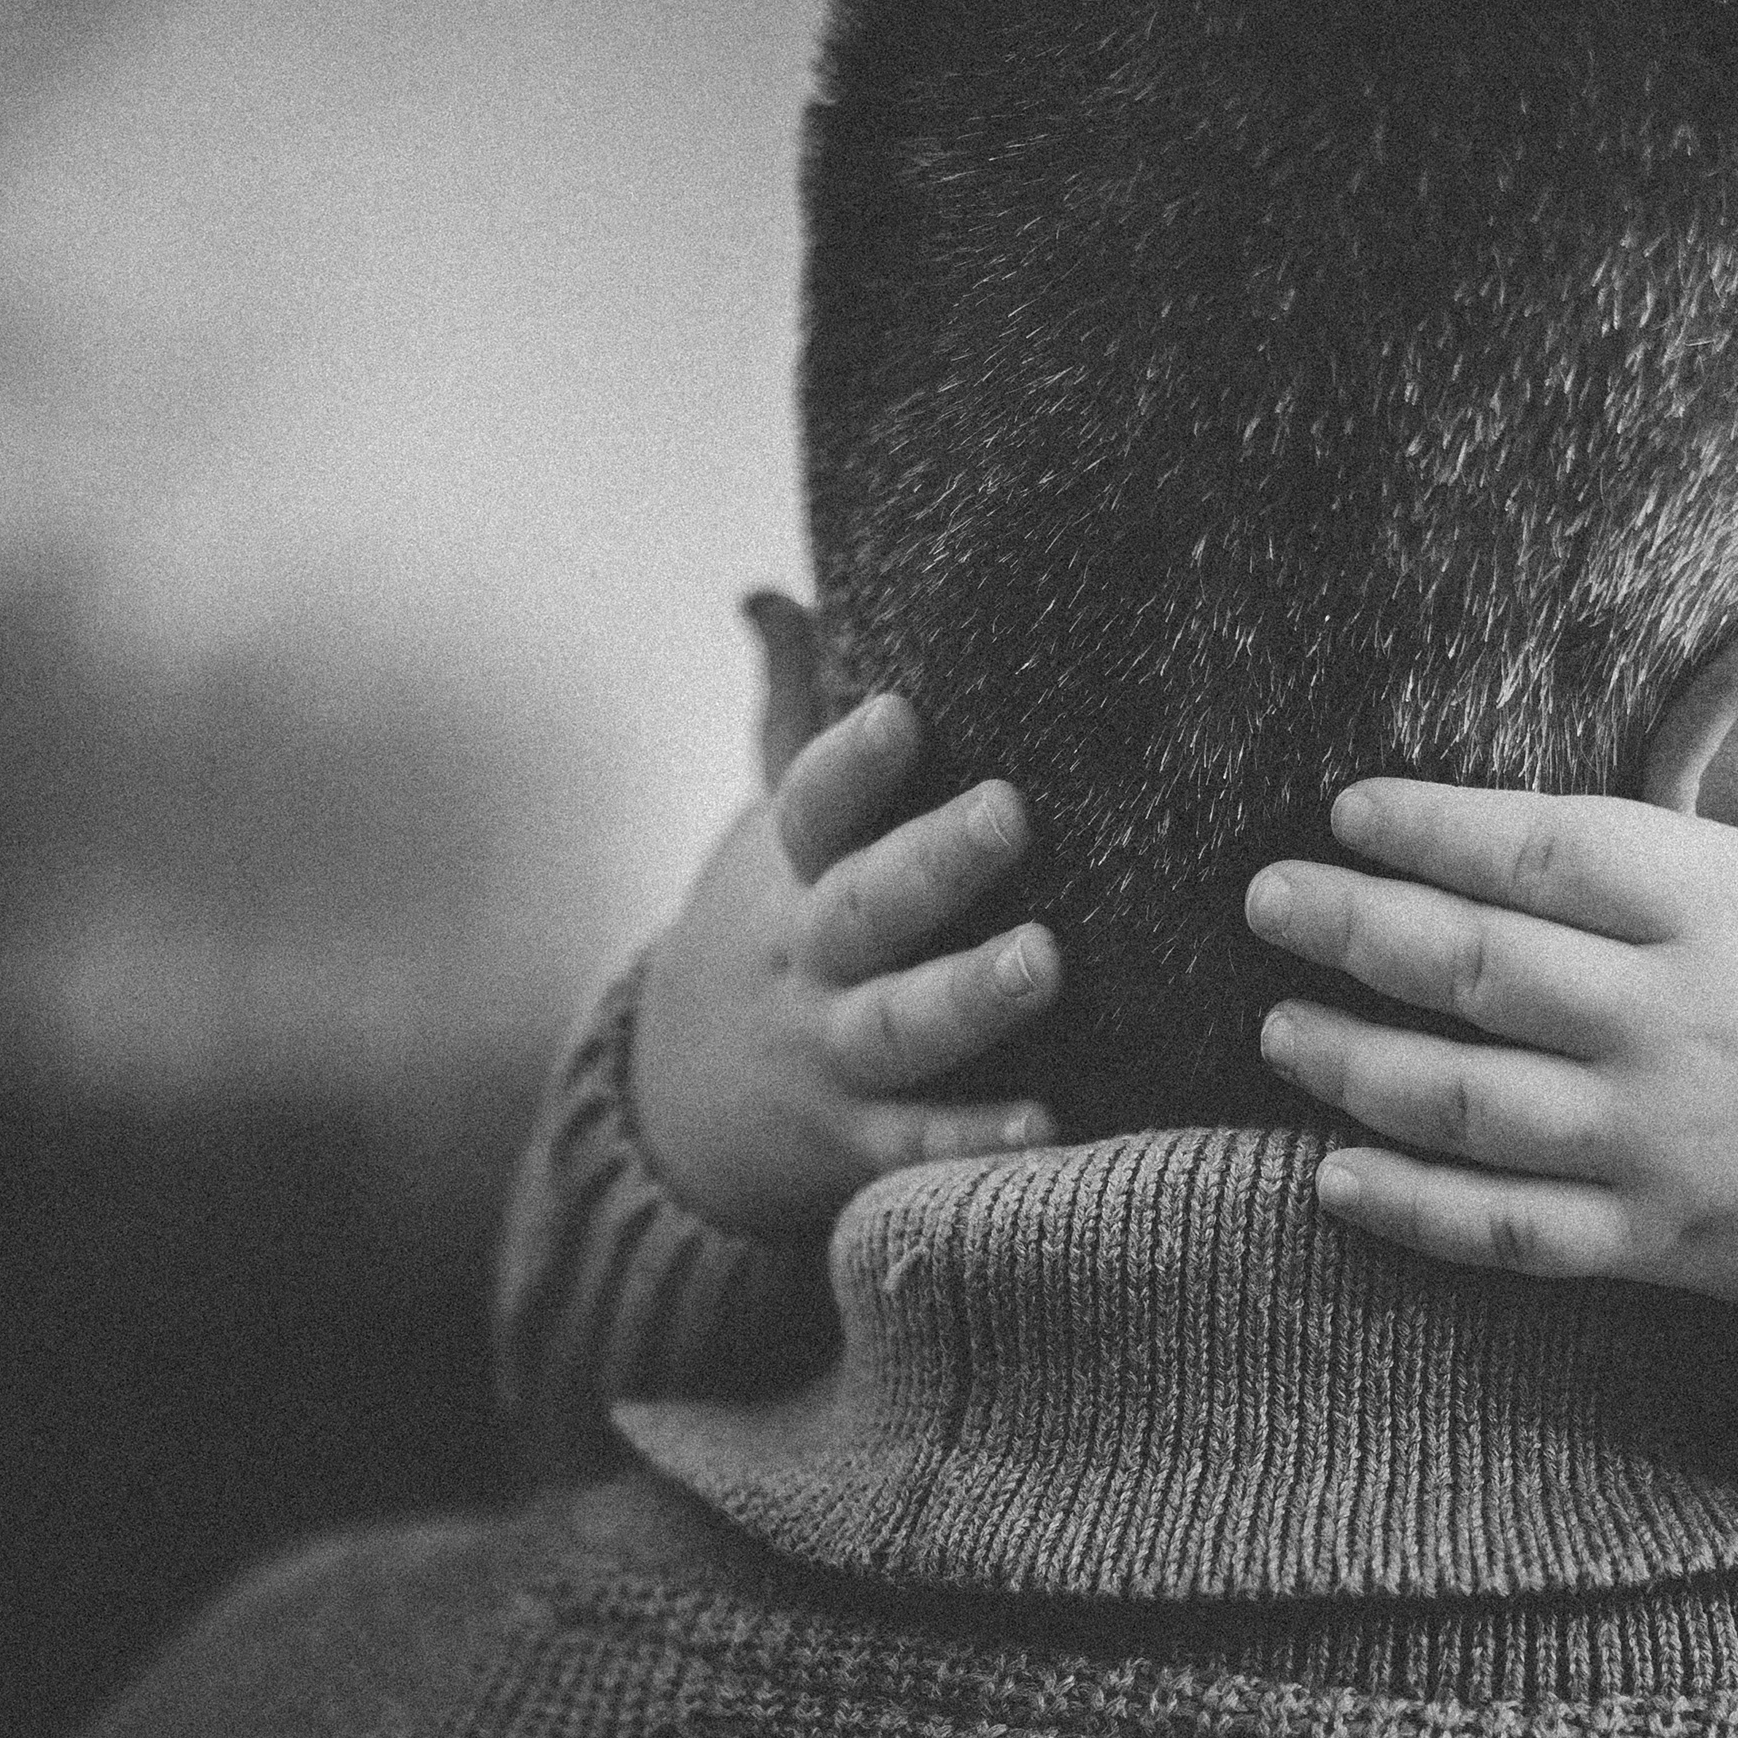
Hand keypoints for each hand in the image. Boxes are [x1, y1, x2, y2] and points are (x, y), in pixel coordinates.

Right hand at [631, 695, 1060, 1236]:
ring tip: (1042, 961)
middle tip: (1010, 812)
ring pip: (893, 1027)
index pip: (811, 807)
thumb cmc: (776, 932)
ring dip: (966, 996)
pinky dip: (976, 1139)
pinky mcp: (860, 1142)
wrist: (686, 1111)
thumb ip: (790, 717)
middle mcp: (806, 962)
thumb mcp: (772, 832)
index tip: (904, 712)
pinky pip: (918, 1142)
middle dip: (932, 863)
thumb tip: (766, 595)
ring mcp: (829, 1055)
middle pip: (862, 909)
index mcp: (791, 873)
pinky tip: (1051, 1125)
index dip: (851, 762)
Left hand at [1244, 559, 1737, 1313]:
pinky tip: (1331, 1182)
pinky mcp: (1662, 1244)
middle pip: (1474, 968)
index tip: (1349, 808)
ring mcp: (1658, 1142)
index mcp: (1734, 908)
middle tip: (1263, 899)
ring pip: (1466, 1103)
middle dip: (1351, 929)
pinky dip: (1414, 1213)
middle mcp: (1674, 1022)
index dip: (1433, 827)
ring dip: (1353, 1064)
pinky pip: (1510, 1234)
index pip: (1546, 850)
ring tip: (1277, 1026)